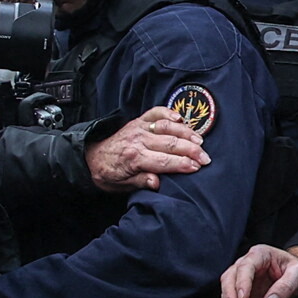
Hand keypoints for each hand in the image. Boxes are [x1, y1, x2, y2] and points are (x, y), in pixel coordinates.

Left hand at [84, 107, 209, 192]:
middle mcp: (138, 140)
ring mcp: (139, 128)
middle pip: (170, 144)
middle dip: (191, 150)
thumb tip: (157, 182)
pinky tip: (181, 119)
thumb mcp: (121, 186)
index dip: (183, 164)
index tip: (197, 167)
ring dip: (186, 133)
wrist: (90, 157)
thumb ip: (140, 182)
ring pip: (168, 127)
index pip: (164, 161)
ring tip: (200, 141)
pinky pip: (156, 112)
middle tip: (206, 158)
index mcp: (134, 158)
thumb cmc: (109, 173)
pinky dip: (169, 112)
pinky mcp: (139, 120)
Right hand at [219, 244, 297, 297]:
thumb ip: (286, 286)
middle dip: (229, 296)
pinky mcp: (240, 295)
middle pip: (230, 278)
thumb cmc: (296, 271)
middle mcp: (246, 265)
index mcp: (260, 255)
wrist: (295, 278)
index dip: (242, 282)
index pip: (246, 266)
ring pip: (227, 293)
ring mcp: (241, 280)